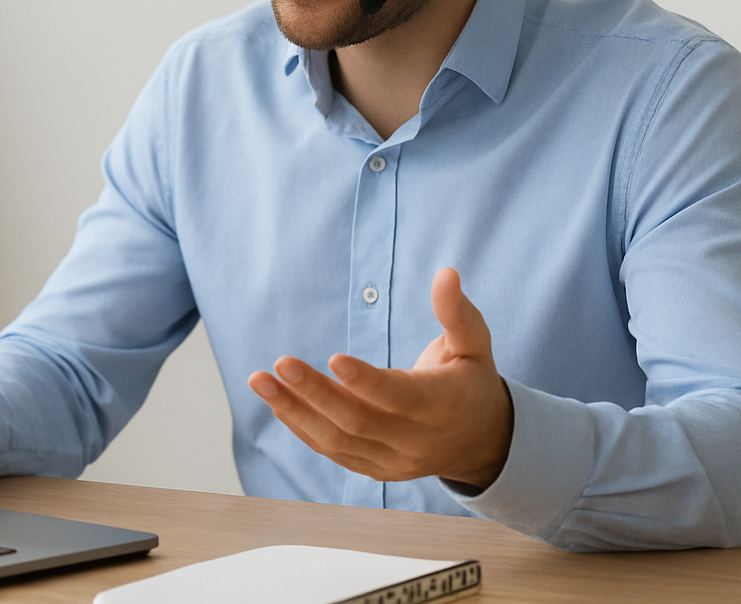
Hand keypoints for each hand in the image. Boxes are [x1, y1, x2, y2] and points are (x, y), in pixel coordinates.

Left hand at [247, 267, 513, 487]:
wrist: (481, 441)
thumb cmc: (472, 381)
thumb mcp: (474, 344)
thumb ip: (457, 311)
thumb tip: (446, 273)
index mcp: (441, 406)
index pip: (399, 398)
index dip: (366, 382)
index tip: (333, 358)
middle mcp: (415, 440)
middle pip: (357, 421)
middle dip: (315, 393)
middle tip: (280, 363)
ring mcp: (392, 460)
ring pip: (337, 440)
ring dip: (294, 411)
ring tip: (259, 381)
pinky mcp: (374, 469)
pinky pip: (332, 451)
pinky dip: (302, 428)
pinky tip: (277, 402)